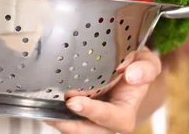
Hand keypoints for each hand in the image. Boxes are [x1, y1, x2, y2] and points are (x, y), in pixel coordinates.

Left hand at [46, 47, 162, 133]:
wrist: (126, 68)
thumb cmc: (135, 66)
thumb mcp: (147, 62)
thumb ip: (146, 68)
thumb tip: (132, 75)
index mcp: (126, 110)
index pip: (112, 118)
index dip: (93, 112)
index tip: (74, 102)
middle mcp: (107, 119)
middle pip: (89, 132)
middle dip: (70, 126)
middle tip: (52, 114)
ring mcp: (91, 118)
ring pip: (75, 130)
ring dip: (59, 122)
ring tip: (43, 112)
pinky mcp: (78, 113)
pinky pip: (66, 119)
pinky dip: (54, 114)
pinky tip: (41, 105)